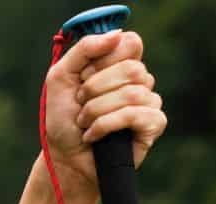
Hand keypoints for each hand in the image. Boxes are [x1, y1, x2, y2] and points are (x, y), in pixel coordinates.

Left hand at [44, 30, 166, 194]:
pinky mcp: (154, 124)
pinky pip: (135, 114)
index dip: (104, 59)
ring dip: (95, 111)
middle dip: (94, 89)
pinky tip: (94, 135)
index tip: (84, 76)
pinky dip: (106, 125)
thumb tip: (117, 33)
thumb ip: (84, 50)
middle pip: (131, 68)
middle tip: (80, 104)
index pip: (130, 43)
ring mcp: (150, 101)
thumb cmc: (63, 118)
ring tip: (84, 123)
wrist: (64, 157)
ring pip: (131, 93)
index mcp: (121, 64)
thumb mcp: (61, 77)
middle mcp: (140, 80)